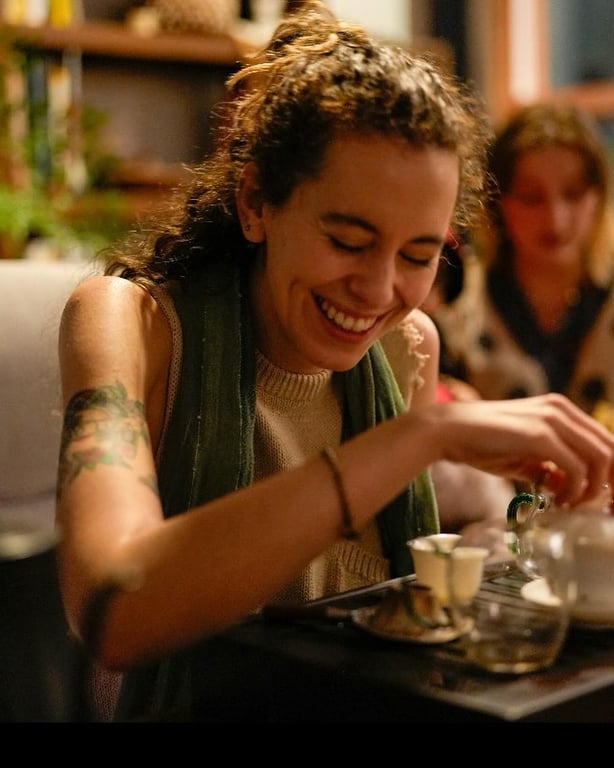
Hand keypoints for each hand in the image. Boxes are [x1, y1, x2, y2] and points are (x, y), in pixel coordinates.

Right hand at [430, 393, 613, 505]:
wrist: (448, 431)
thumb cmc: (480, 443)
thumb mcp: (523, 458)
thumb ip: (549, 470)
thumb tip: (569, 490)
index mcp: (560, 410)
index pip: (604, 440)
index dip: (611, 472)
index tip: (606, 498)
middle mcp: (561, 409)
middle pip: (610, 448)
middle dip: (611, 483)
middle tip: (602, 508)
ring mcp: (552, 420)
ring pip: (600, 459)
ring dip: (592, 490)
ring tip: (571, 506)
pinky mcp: (541, 435)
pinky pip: (576, 469)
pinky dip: (574, 491)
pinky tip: (559, 502)